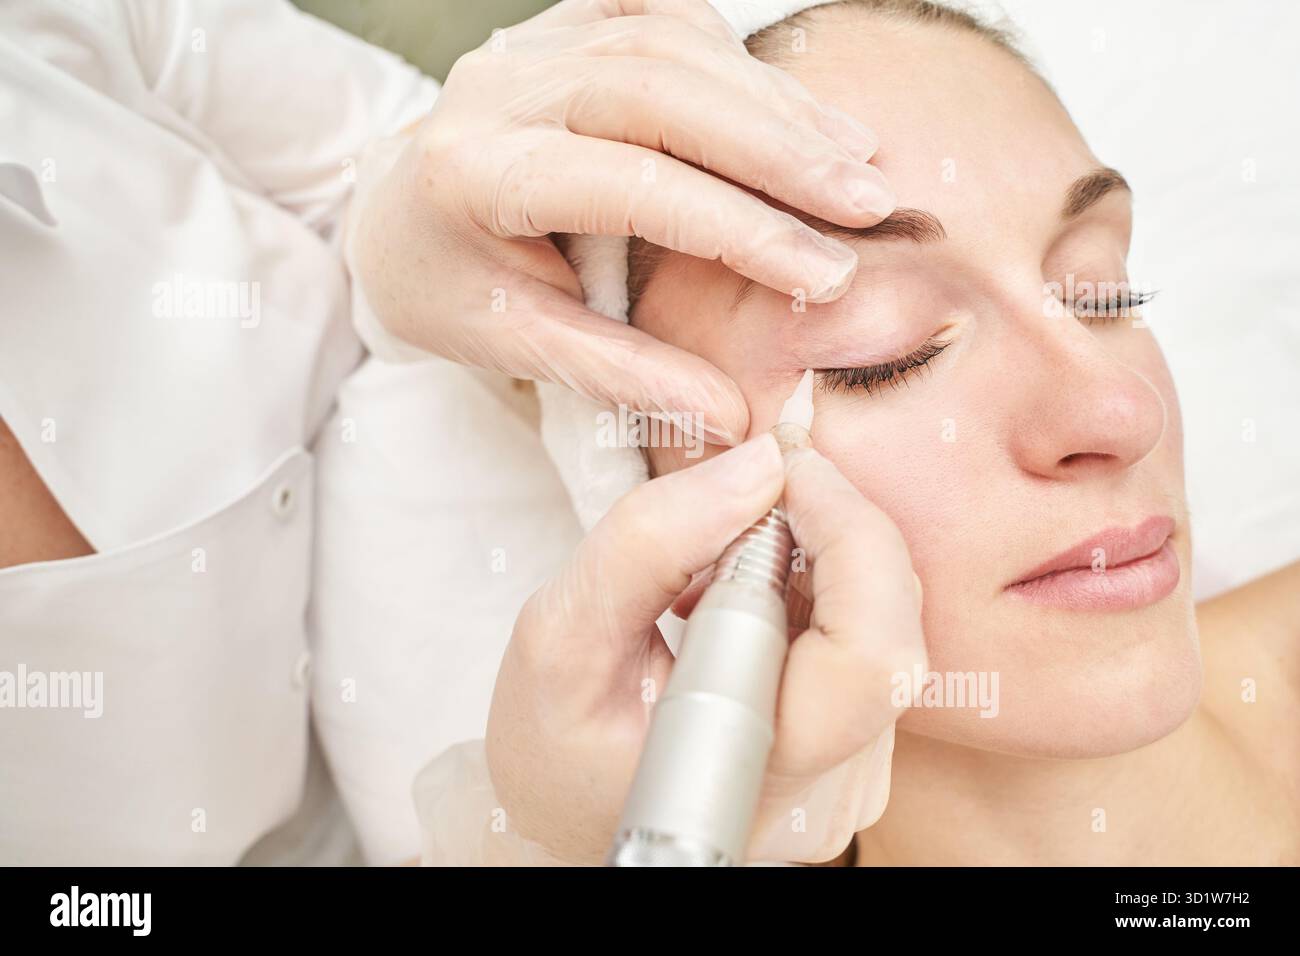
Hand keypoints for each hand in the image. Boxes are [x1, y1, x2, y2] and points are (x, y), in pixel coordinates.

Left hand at [350, 0, 894, 444]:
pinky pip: (664, 16)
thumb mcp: (515, 344)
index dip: (740, 229)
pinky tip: (792, 109)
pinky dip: (737, 60)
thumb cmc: (450, 287)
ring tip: (856, 159)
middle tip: (869, 201)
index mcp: (476, 173)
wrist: (392, 217)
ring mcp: (532, 44)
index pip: (633, 188)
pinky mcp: (564, 26)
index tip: (825, 275)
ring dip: (775, 103)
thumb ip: (620, 375)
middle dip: (780, 149)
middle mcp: (500, 89)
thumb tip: (731, 421)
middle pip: (662, 94)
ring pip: (673, 45)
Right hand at [485, 435, 926, 863]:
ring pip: (883, 616)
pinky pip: (867, 632)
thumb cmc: (556, 746)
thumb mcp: (563, 637)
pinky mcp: (861, 747)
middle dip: (830, 526)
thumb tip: (761, 463)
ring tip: (721, 564)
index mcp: (763, 767)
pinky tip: (746, 594)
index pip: (872, 650)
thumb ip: (651, 543)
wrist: (571, 815)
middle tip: (748, 494)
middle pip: (891, 619)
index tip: (782, 469)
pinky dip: (816, 584)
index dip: (848, 535)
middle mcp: (836, 782)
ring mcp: (857, 769)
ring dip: (820, 553)